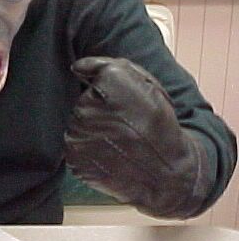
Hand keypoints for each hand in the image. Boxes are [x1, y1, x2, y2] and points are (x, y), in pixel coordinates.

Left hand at [63, 57, 211, 217]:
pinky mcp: (73, 158)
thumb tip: (77, 67)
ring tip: (119, 141)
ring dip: (93, 130)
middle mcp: (87, 108)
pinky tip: (110, 154)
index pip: (90, 74)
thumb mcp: (147, 84)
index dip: (109, 89)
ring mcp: (77, 136)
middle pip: (83, 102)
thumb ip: (108, 66)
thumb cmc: (158, 126)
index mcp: (108, 84)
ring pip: (78, 124)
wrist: (166, 173)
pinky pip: (76, 146)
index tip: (124, 103)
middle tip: (125, 124)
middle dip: (99, 111)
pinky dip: (89, 150)